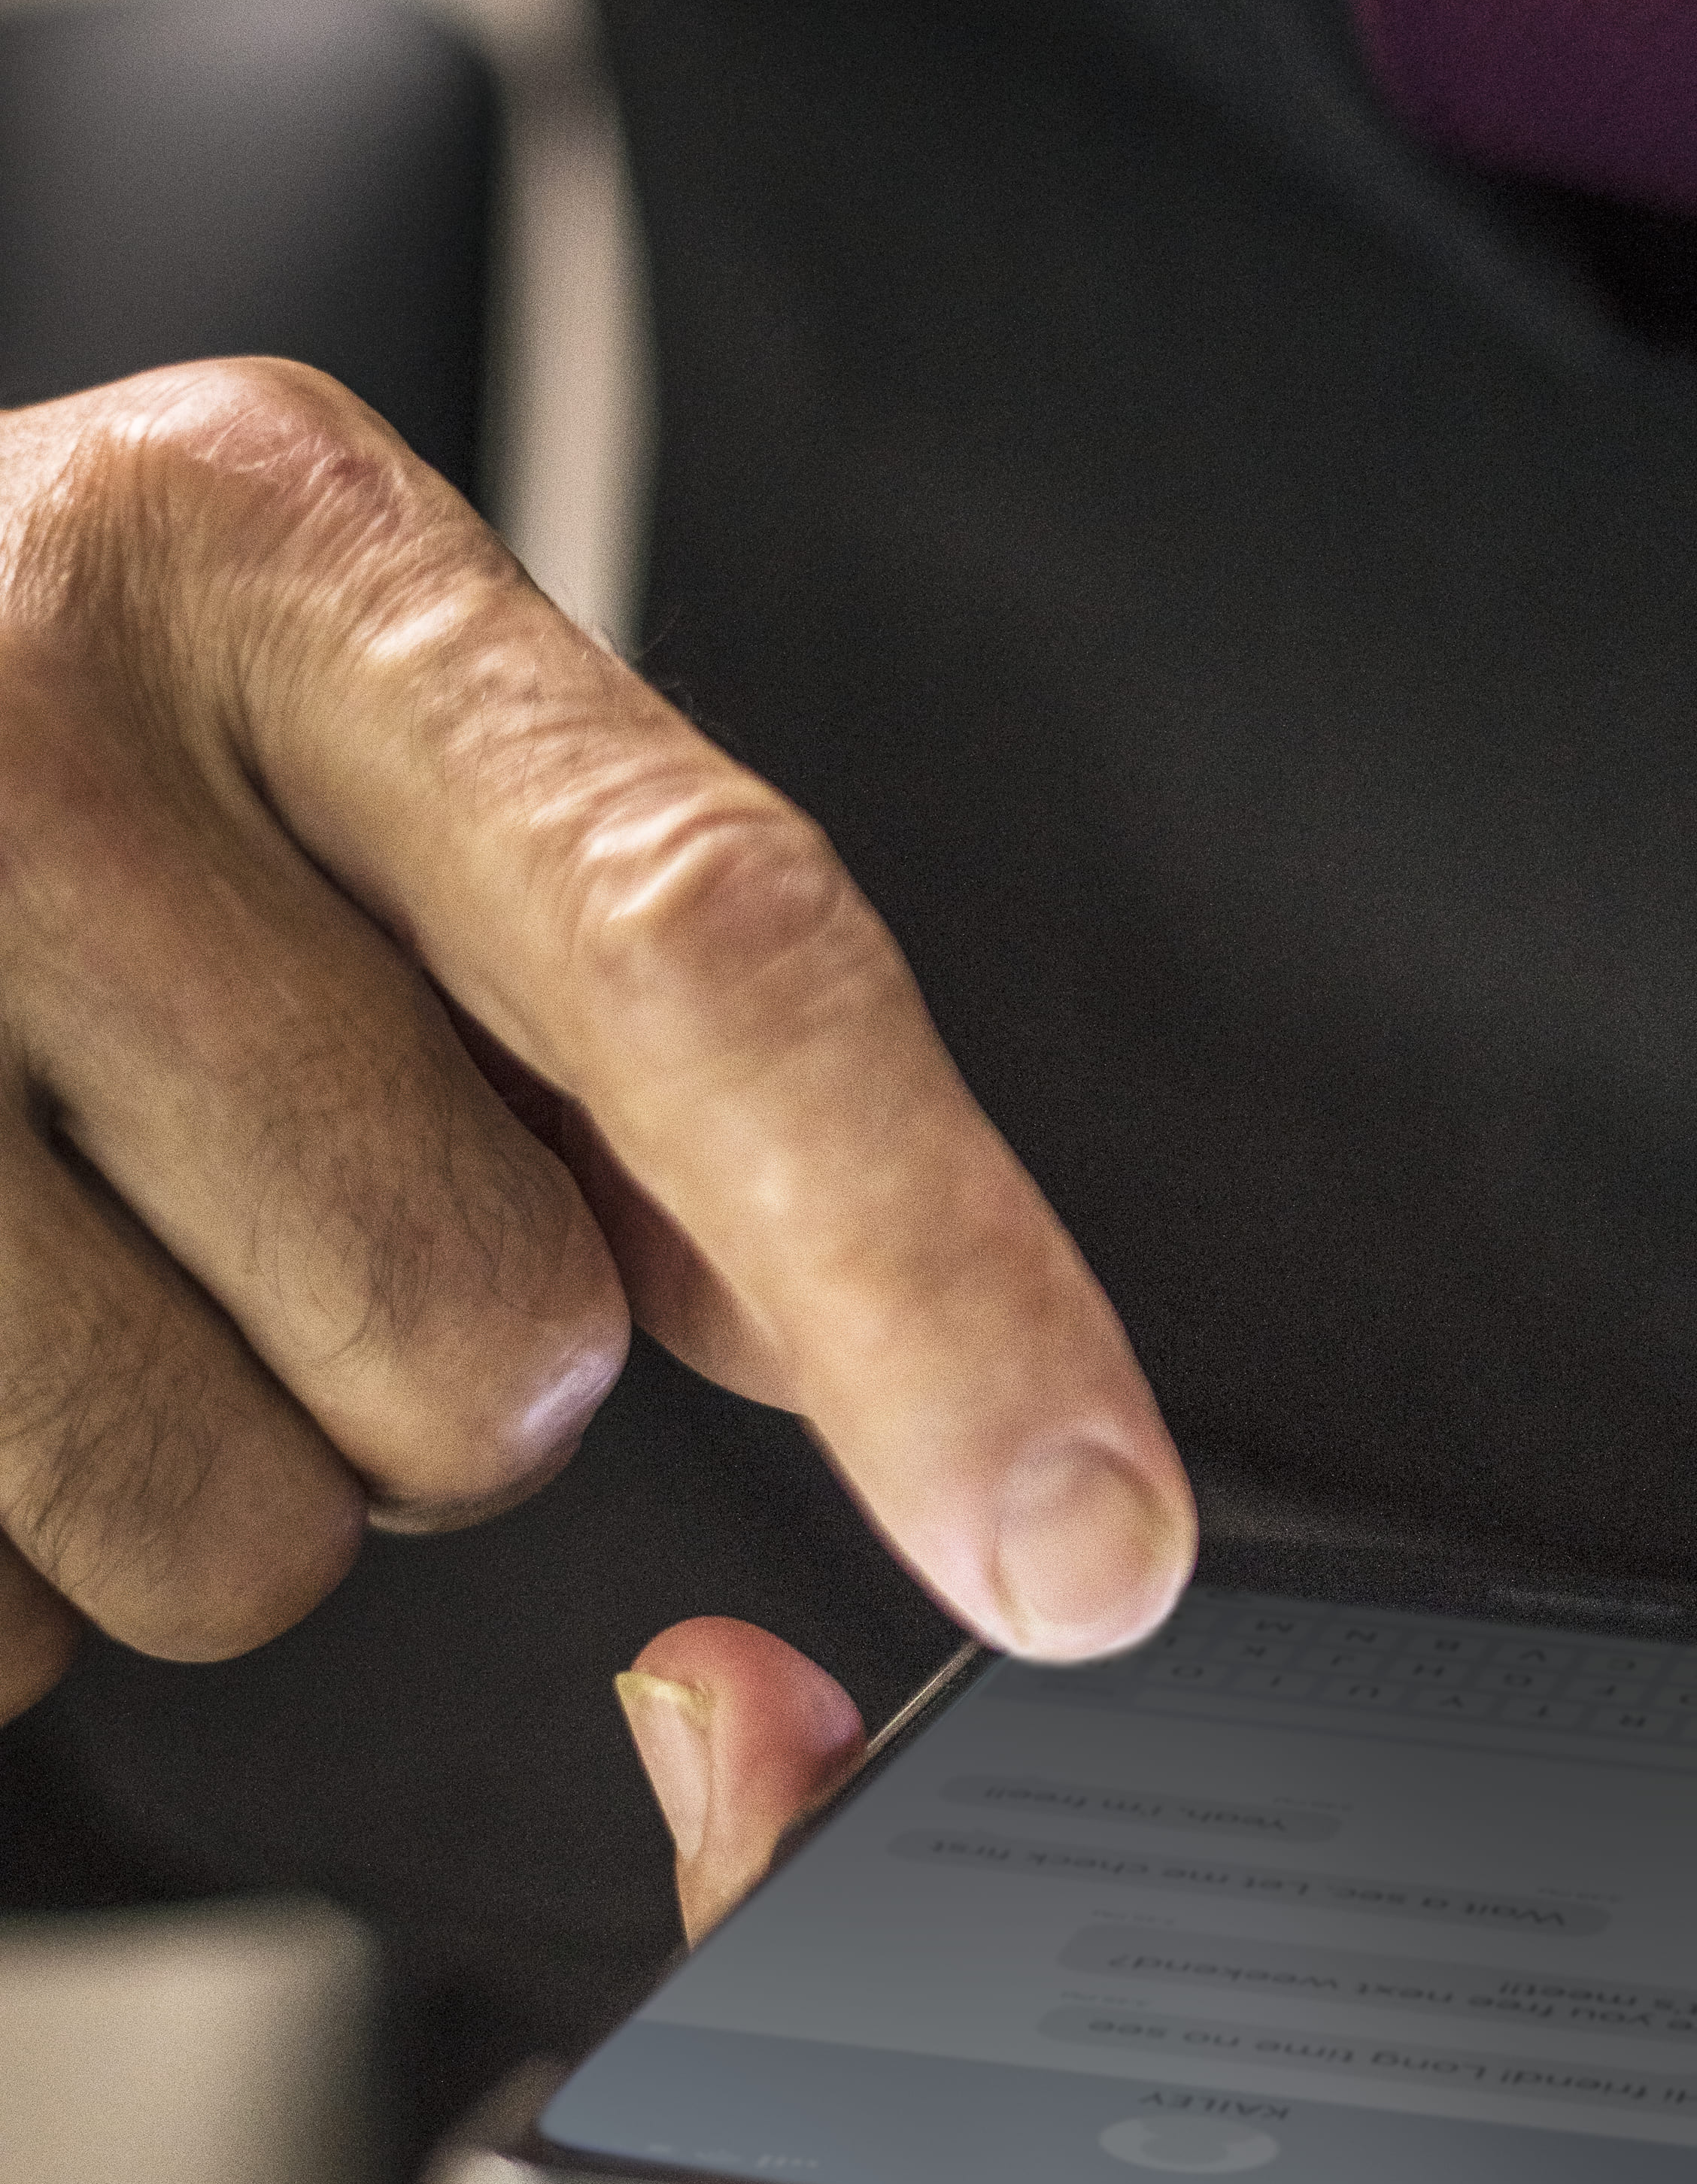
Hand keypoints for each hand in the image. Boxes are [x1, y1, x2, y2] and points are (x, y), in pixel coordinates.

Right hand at [0, 360, 1191, 1720]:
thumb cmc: (19, 760)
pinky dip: (6, 1546)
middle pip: (492, 1339)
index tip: (1099, 1549)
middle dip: (424, 1359)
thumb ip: (625, 1006)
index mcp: (282, 556)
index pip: (711, 960)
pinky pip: (10, 1627)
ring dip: (203, 1464)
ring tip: (44, 1229)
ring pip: (247, 1538)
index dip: (935, 1286)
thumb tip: (877, 1340)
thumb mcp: (327, 745)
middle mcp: (14, 712)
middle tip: (222, 1164)